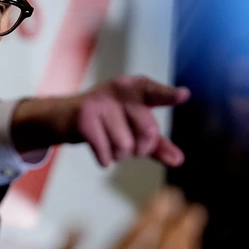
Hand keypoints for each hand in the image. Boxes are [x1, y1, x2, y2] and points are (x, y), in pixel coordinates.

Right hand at [11, 76, 190, 166]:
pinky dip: (104, 159)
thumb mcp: (133, 127)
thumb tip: (178, 160)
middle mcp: (119, 90)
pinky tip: (99, 148)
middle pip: (148, 131)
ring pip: (125, 146)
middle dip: (141, 149)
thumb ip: (157, 144)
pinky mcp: (84, 117)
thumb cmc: (107, 120)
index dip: (169, 95)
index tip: (183, 95)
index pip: (155, 92)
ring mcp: (100, 102)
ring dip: (119, 155)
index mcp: (136, 88)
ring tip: (109, 142)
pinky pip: (106, 153)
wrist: (65, 116)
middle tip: (129, 145)